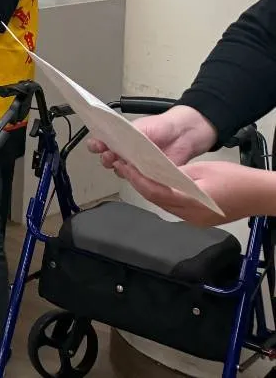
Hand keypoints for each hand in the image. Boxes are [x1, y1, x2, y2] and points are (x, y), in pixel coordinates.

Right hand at [91, 104, 217, 168]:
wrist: (183, 134)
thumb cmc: (160, 127)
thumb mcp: (139, 128)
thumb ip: (124, 137)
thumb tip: (113, 144)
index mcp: (118, 140)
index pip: (101, 144)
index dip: (96, 145)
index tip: (97, 145)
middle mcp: (125, 154)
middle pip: (108, 161)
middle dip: (105, 159)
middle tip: (109, 155)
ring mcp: (137, 166)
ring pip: (122, 172)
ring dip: (119, 169)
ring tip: (122, 164)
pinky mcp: (150, 176)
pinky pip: (140, 181)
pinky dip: (137, 179)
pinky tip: (137, 173)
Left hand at [109, 158, 273, 226]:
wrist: (260, 194)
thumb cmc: (235, 179)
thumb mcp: (202, 169)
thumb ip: (177, 172)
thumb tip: (157, 171)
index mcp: (191, 202)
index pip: (155, 193)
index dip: (137, 180)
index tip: (126, 167)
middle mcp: (191, 216)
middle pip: (157, 201)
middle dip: (139, 184)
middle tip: (126, 167)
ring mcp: (196, 221)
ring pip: (164, 205)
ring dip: (150, 190)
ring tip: (138, 173)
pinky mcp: (200, 220)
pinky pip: (176, 208)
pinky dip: (164, 196)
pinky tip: (159, 184)